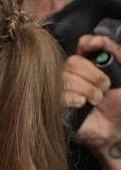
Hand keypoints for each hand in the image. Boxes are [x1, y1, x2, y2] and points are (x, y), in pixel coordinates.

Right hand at [67, 35, 120, 150]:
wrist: (116, 130)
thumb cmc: (120, 104)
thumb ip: (117, 54)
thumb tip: (100, 39)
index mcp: (89, 64)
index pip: (83, 45)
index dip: (88, 43)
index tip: (96, 45)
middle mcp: (73, 73)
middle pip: (73, 61)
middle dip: (93, 75)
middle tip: (105, 88)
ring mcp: (61, 88)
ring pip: (66, 77)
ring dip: (87, 90)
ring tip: (96, 101)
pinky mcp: (55, 104)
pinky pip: (59, 94)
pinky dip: (74, 98)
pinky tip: (82, 104)